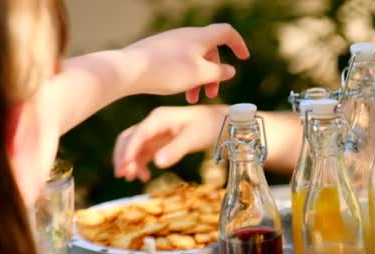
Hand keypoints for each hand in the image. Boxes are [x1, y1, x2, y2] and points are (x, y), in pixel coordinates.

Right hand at [113, 105, 226, 181]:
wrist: (222, 122)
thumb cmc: (209, 127)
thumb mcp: (193, 139)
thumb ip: (175, 150)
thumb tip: (158, 163)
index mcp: (159, 118)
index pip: (137, 135)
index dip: (128, 151)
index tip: (124, 168)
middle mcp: (153, 123)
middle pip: (129, 138)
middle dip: (123, 156)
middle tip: (121, 175)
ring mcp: (156, 131)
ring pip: (134, 146)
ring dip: (130, 162)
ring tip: (131, 179)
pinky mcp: (160, 140)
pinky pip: (143, 152)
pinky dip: (140, 163)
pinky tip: (144, 176)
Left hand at [123, 24, 249, 102]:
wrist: (130, 69)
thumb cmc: (168, 71)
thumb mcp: (199, 75)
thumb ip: (218, 73)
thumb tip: (230, 70)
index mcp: (200, 37)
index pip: (227, 33)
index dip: (238, 44)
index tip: (244, 58)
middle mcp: (186, 34)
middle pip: (209, 50)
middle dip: (214, 73)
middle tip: (211, 93)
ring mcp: (171, 41)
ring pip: (193, 59)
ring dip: (198, 78)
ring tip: (192, 99)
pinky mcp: (158, 50)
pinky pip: (179, 61)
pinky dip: (185, 75)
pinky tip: (177, 90)